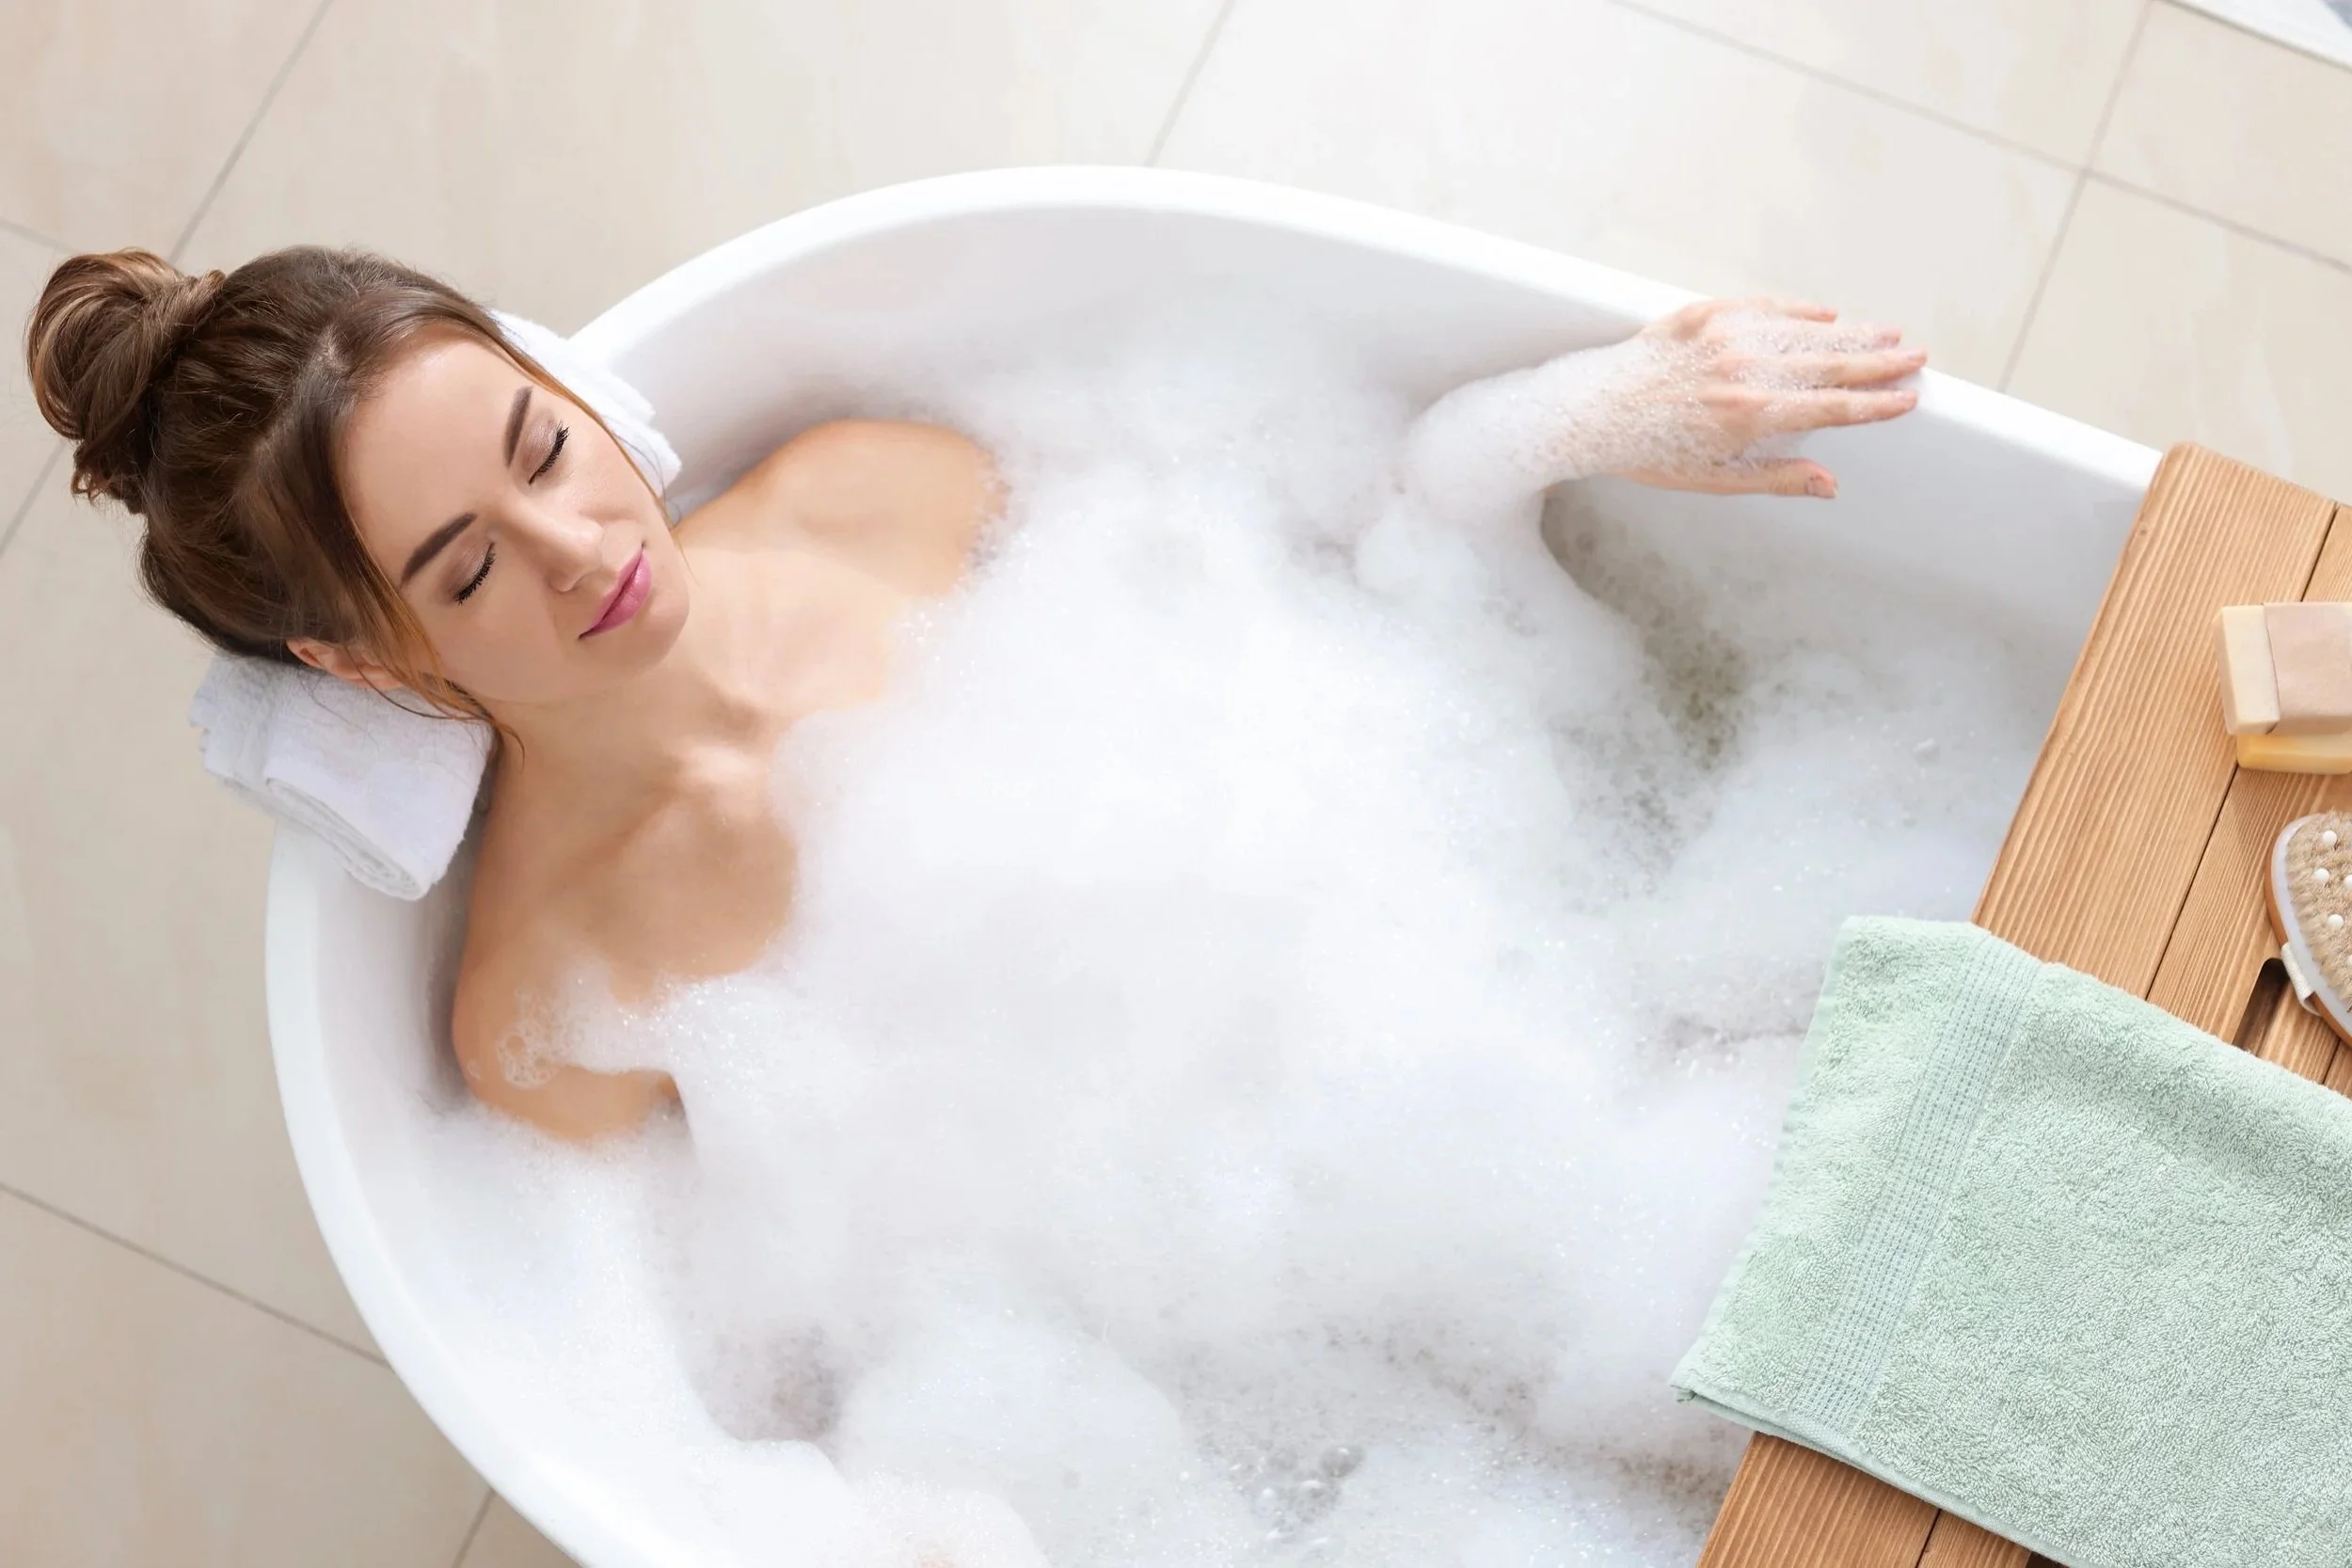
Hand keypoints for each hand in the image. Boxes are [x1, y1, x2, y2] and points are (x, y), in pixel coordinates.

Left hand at [1614, 297, 1925, 499]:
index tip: (1907, 400)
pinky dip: (1800, 312)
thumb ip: (1776, 478)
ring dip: (1850, 333)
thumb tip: (1829, 485)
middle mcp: (1745, 370)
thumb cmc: (1649, 452)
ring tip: (1887, 334)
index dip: (1875, 405)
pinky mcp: (1705, 313)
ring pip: (1805, 331)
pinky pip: (1766, 307)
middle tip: (1915, 357)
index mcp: (1751, 415)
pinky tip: (1827, 315)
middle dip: (1878, 362)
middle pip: (1830, 364)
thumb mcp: (1714, 480)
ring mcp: (1726, 336)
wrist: (1592, 412)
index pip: (1832, 408)